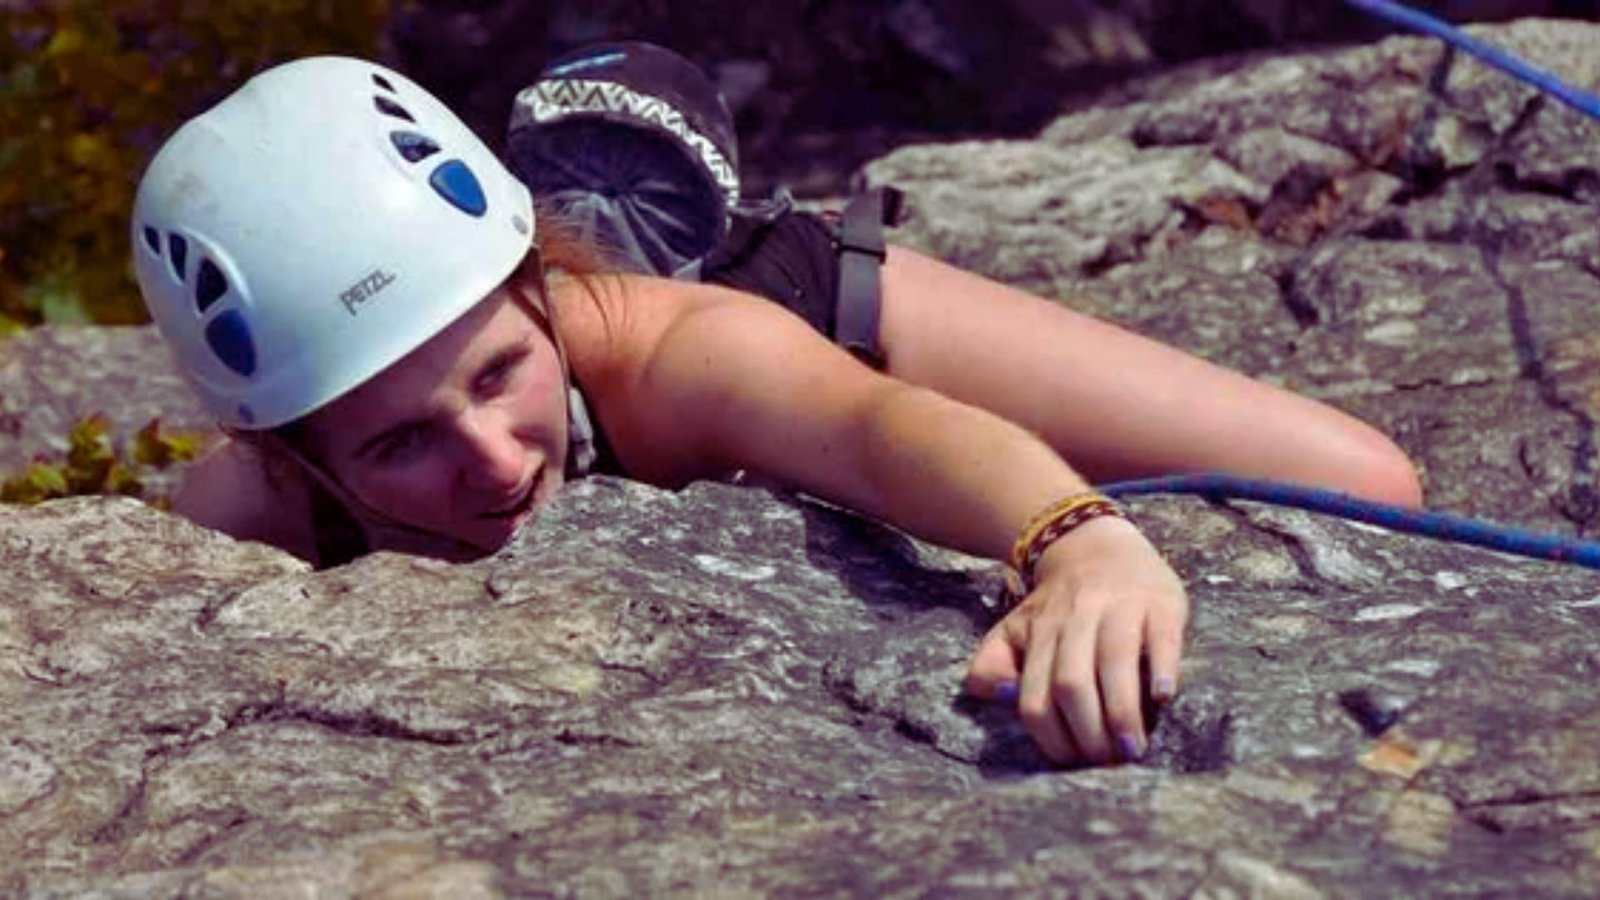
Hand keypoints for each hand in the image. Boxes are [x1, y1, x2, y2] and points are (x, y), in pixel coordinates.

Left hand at [964, 515, 1187, 765]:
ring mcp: (1119, 608)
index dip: (1052, 736)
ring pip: (1114, 661)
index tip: (1072, 763)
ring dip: (1123, 711)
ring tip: (1134, 749)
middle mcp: (1075, 620)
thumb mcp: (1013, 631)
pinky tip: (1163, 697)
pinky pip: (1161, 636)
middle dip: (1088, 732)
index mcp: (1039, 634)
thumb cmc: (1057, 607)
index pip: (1035, 696)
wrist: (1096, 544)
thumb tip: (1002, 696)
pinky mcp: (1159, 602)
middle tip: (1109, 763)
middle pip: (1072, 682)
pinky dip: (1163, 668)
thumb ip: (991, 666)